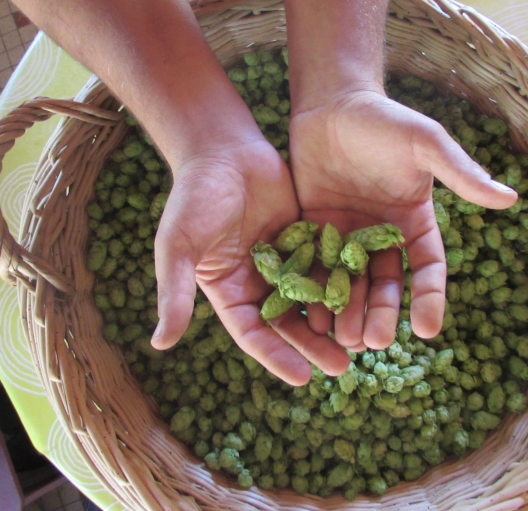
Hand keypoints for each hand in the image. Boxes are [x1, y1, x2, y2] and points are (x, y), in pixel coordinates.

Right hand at [149, 139, 350, 384]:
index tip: (303, 379)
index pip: (253, 333)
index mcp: (229, 291)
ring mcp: (285, 259)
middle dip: (313, 345)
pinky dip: (344, 279)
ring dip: (334, 318)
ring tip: (361, 340)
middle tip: (342, 367)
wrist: (222, 148)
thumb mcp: (179, 246)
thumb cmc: (194, 197)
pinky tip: (369, 294)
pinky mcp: (305, 236)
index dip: (276, 357)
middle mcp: (258, 281)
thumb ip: (174, 293)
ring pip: (313, 297)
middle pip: (289, 322)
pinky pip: (326, 262)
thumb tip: (159, 344)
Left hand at [289, 88, 517, 350]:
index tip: (428, 330)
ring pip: (351, 283)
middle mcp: (382, 236)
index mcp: (414, 222)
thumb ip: (460, 173)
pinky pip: (317, 266)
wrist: (331, 103)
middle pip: (387, 285)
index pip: (428, 269)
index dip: (430, 298)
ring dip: (348, 312)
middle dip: (382, 315)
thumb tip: (510, 199)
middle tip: (373, 342)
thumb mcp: (425, 144)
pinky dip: (316, 290)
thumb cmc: (384, 120)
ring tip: (342, 340)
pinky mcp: (315, 230)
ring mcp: (348, 235)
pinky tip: (310, 315)